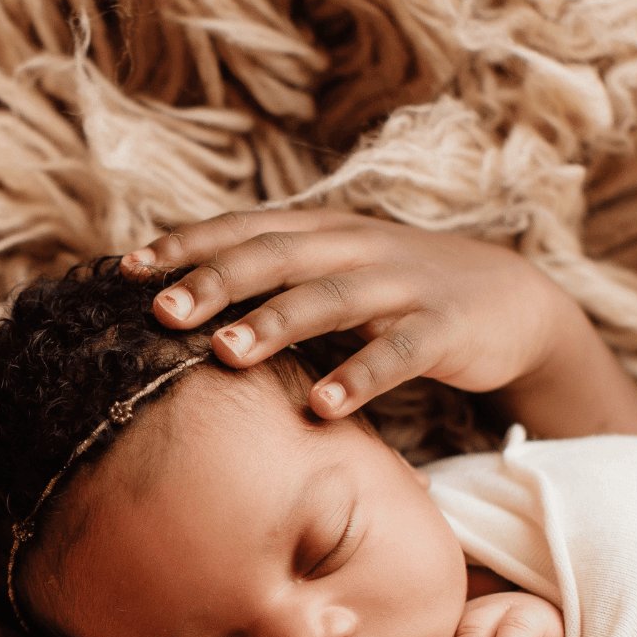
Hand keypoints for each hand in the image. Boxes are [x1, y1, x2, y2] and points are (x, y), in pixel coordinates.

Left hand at [119, 208, 579, 417]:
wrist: (510, 299)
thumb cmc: (395, 294)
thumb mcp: (330, 276)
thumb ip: (266, 281)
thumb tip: (174, 302)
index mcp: (321, 233)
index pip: (243, 230)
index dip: (187, 244)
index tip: (126, 269)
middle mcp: (354, 249)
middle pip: (276, 258)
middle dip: (215, 281)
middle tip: (160, 311)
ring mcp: (401, 286)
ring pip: (330, 298)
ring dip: (275, 324)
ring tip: (225, 353)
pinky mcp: (444, 328)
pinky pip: (398, 353)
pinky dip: (360, 377)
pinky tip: (323, 406)